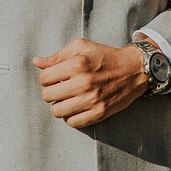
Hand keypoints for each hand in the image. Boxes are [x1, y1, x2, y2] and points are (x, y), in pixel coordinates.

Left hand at [32, 38, 148, 127]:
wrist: (133, 70)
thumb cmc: (105, 57)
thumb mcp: (81, 47)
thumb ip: (58, 55)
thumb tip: (37, 62)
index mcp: (77, 64)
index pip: (44, 78)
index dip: (47, 77)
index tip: (55, 77)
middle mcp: (83, 82)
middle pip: (47, 96)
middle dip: (51, 92)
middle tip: (60, 88)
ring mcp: (91, 100)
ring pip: (57, 111)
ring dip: (59, 105)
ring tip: (67, 98)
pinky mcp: (99, 113)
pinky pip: (73, 122)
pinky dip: (71, 116)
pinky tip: (76, 107)